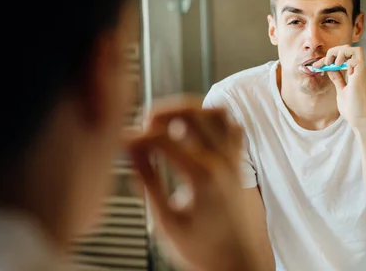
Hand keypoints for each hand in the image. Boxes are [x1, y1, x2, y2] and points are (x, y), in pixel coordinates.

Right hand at [126, 96, 260, 270]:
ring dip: (190, 110)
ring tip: (169, 121)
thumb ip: (148, 181)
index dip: (138, 136)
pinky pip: (233, 127)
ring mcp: (235, 160)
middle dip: (162, 112)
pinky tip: (195, 129)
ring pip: (216, 112)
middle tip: (144, 123)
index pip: (163, 138)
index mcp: (202, 175)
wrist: (241, 264)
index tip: (124, 141)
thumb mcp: (167, 220)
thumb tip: (132, 153)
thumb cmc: (206, 251)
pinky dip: (214, 119)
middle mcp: (222, 161)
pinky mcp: (241, 164)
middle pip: (191, 113)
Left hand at [312, 45, 365, 128]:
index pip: (344, 56)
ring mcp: (361, 73)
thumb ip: (337, 79)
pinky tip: (337, 66)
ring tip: (331, 63)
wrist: (361, 121)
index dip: (330, 57)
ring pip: (355, 49)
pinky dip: (344, 58)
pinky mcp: (361, 76)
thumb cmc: (353, 108)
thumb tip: (330, 69)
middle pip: (350, 49)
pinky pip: (356, 57)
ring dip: (340, 52)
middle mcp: (359, 71)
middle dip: (334, 51)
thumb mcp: (341, 90)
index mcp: (355, 73)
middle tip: (324, 62)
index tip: (318, 66)